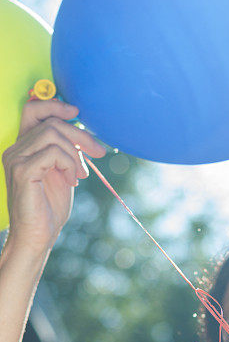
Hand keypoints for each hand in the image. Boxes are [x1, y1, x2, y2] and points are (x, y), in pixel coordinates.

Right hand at [2, 99, 106, 257]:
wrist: (38, 237)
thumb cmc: (50, 209)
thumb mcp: (62, 173)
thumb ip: (66, 153)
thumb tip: (85, 135)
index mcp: (23, 147)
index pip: (33, 110)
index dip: (55, 104)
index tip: (77, 112)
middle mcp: (15, 149)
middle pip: (50, 121)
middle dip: (80, 134)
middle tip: (99, 152)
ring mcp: (16, 159)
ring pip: (52, 134)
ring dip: (75, 153)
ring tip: (81, 175)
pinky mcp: (23, 171)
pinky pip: (52, 153)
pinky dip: (69, 164)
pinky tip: (72, 180)